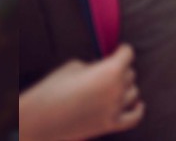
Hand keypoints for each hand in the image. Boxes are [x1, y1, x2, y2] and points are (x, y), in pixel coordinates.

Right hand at [19, 44, 143, 140]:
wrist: (37, 120)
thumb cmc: (52, 89)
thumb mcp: (74, 67)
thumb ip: (95, 65)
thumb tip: (102, 67)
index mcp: (110, 70)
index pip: (128, 54)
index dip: (122, 50)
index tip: (119, 49)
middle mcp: (117, 89)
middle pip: (131, 73)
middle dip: (121, 69)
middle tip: (107, 69)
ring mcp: (115, 109)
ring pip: (133, 92)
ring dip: (125, 87)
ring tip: (114, 84)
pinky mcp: (110, 125)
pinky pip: (134, 118)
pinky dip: (138, 109)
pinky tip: (138, 104)